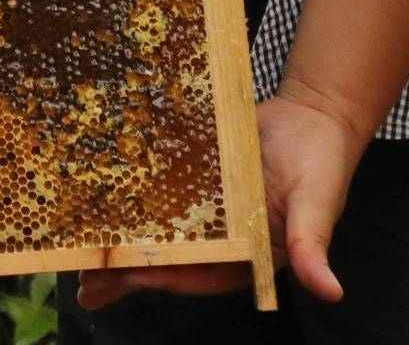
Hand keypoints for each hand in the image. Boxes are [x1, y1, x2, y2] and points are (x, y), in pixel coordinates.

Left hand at [73, 91, 361, 309]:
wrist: (311, 114)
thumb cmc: (321, 164)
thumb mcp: (317, 205)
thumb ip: (313, 248)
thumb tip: (331, 293)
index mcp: (249, 254)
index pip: (201, 275)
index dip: (167, 278)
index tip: (132, 278)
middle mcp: (222, 237)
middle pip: (169, 261)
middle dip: (128, 275)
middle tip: (83, 286)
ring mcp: (204, 208)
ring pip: (157, 231)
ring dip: (121, 244)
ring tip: (77, 253)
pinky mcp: (193, 177)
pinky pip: (159, 192)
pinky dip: (133, 200)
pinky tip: (98, 204)